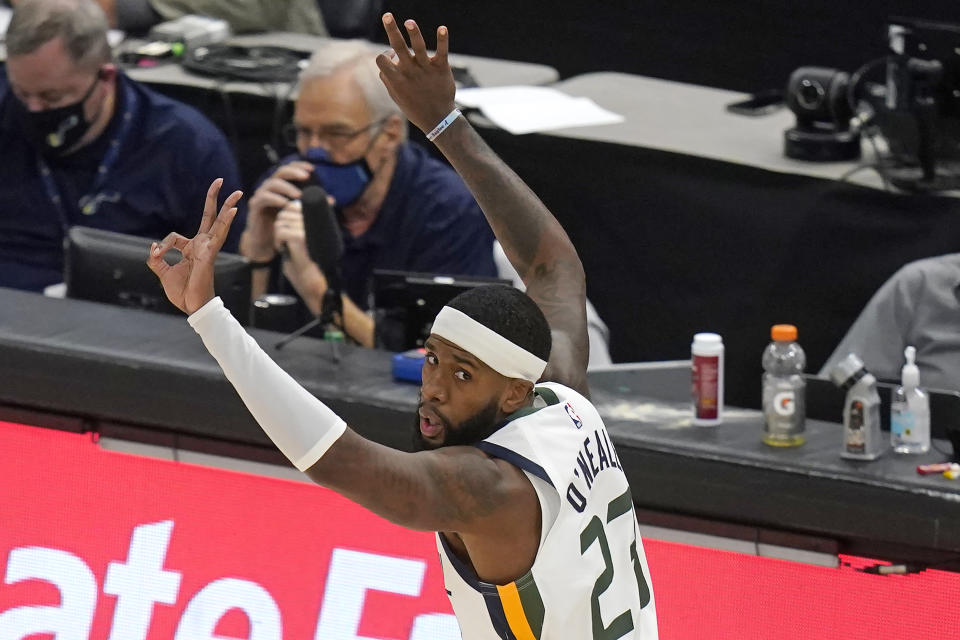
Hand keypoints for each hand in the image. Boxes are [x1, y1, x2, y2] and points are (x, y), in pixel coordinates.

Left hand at [147, 179, 243, 314]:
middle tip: (221, 181)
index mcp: (192, 248)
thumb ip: (155, 259)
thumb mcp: (162, 272)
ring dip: (228, 207)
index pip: (175, 236)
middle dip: (216, 199)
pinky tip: (233, 212)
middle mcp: (203, 245)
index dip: (162, 245)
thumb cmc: (182, 292)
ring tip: (237, 193)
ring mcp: (208, 249)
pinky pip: (218, 236)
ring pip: (219, 223)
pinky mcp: (210, 255)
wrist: (192, 307)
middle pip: (210, 217)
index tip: (156, 254)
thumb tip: (152, 247)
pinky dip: (226, 223)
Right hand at [243, 161, 313, 259]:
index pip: (289, 169)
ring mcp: (261, 194)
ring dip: (287, 187)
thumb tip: (331, 200)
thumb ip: (312, 205)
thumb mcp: (299, 212)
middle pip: (280, 172)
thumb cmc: (284, 224)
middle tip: (306, 177)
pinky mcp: (255, 205)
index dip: (299, 165)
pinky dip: (275, 199)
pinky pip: (264, 197)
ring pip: (272, 184)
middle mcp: (270, 187)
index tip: (313, 168)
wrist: (268, 241)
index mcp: (281, 185)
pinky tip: (285, 204)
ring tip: (299, 195)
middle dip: (294, 172)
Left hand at [273, 201, 309, 261]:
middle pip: (283, 214)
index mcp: (313, 216)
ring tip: (287, 246)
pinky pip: (280, 232)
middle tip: (288, 241)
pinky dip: (278, 242)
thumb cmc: (302, 254)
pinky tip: (285, 249)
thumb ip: (299, 218)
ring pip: (280, 223)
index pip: (291, 206)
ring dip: (279, 236)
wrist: (307, 274)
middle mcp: (312, 220)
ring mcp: (306, 227)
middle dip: (281, 228)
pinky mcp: (300, 236)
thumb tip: (295, 203)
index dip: (284, 218)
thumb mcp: (302, 232)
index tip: (289, 233)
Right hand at [375, 13, 455, 134]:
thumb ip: (388, 78)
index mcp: (397, 79)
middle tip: (387, 15)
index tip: (391, 56)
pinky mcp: (441, 68)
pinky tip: (442, 28)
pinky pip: (442, 52)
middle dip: (391, 30)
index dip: (384, 54)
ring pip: (419, 47)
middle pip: (398, 47)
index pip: (382, 60)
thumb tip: (385, 58)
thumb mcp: (396, 96)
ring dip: (414, 33)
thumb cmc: (414, 106)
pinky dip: (443, 40)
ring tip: (410, 22)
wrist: (437, 119)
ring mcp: (426, 69)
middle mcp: (410, 72)